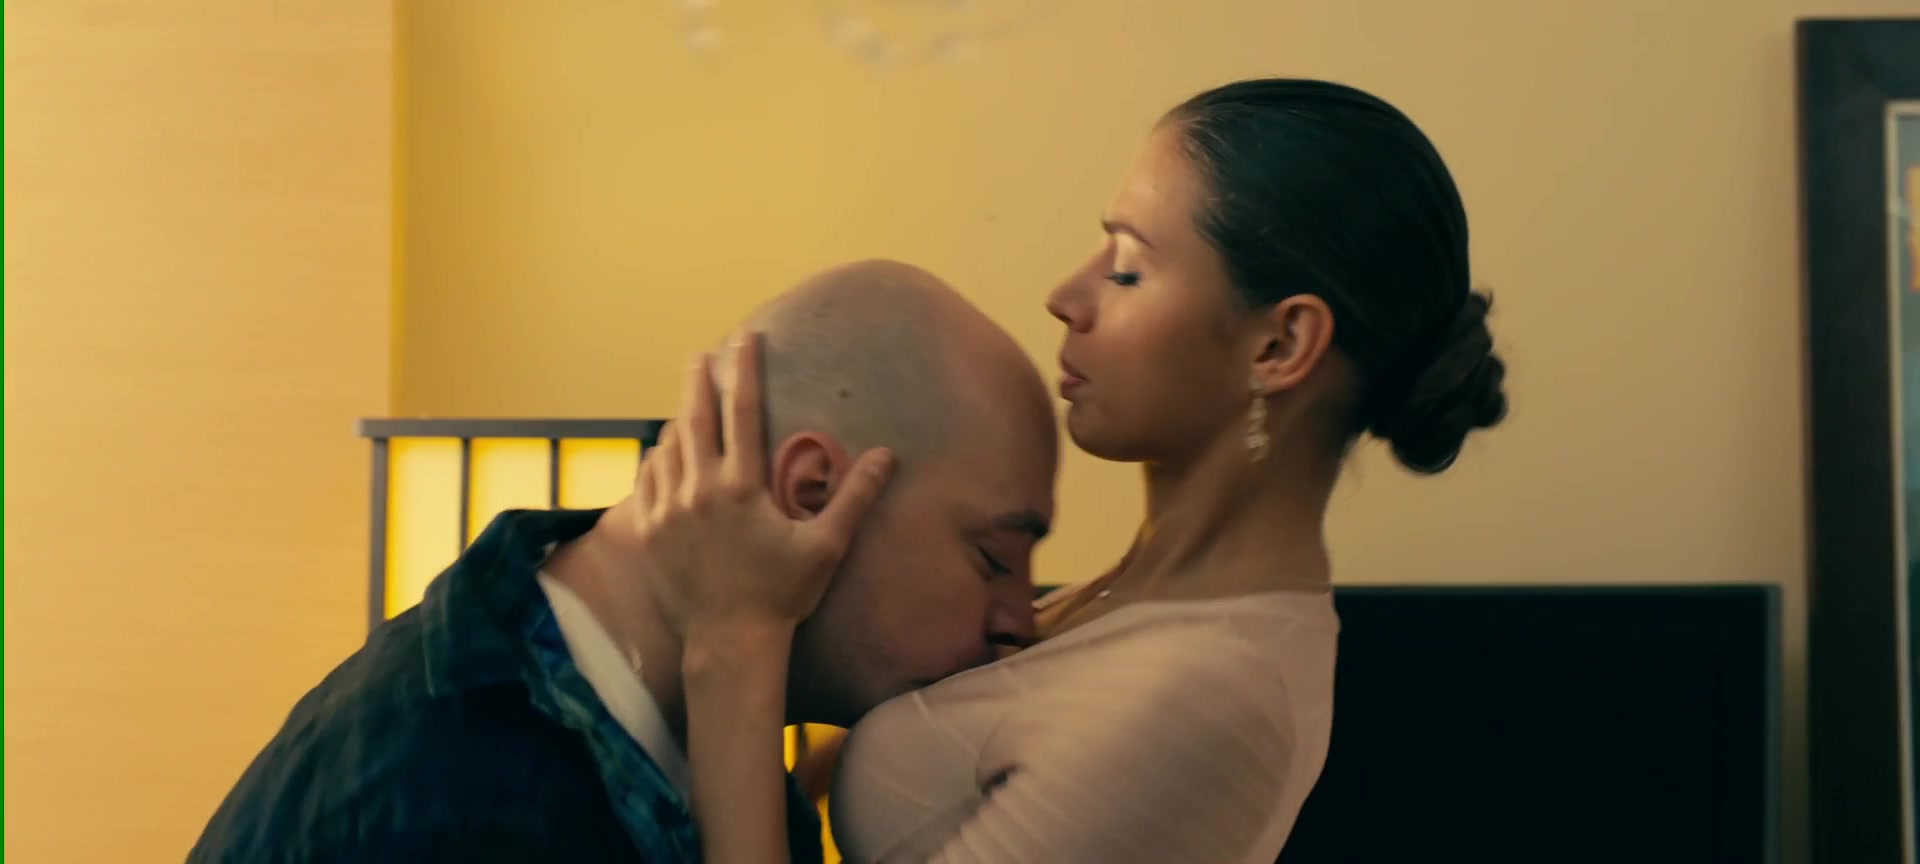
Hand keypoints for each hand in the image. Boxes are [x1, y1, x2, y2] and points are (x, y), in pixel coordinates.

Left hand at [630, 332, 894, 642]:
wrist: (727, 642)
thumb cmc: (782, 595)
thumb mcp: (825, 546)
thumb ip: (855, 497)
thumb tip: (886, 455)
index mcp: (741, 487)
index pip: (743, 412)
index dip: (745, 370)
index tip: (745, 338)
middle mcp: (699, 489)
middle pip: (695, 416)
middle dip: (699, 379)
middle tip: (703, 353)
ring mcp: (668, 509)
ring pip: (668, 444)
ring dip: (680, 417)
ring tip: (688, 402)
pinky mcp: (649, 529)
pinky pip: (649, 477)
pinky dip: (659, 456)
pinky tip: (667, 450)